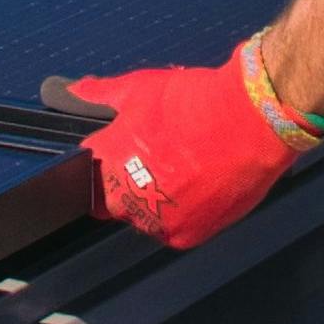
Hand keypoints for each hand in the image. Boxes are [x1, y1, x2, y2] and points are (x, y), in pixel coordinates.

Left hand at [45, 47, 295, 246]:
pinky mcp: (185, 236)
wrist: (249, 122)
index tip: (125, 152)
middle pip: (113, 201)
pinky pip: (174, 230)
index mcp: (106, 161)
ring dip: (156, 203)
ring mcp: (155, 221)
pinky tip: (200, 187)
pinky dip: (184, 214)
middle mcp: (124, 198)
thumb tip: (74, 89)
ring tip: (185, 172)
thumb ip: (102, 94)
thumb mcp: (140, 87)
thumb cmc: (195, 101)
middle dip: (128, 184)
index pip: (87, 172)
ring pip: (145, 219)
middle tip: (159, 160)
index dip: (106, 162)